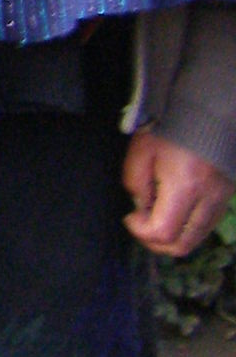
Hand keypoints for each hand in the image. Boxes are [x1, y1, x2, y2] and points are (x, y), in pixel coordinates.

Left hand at [123, 128, 233, 261]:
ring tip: (156, 218)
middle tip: (141, 226)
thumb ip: (136, 183)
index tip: (130, 216)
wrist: (208, 111)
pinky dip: (189, 227)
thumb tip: (140, 208)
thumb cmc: (171, 127)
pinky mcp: (228, 195)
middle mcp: (208, 198)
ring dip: (173, 237)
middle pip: (183, 244)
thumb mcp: (142, 151)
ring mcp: (222, 199)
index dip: (140, 232)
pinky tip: (175, 211)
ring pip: (197, 237)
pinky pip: (208, 224)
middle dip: (156, 243)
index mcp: (184, 186)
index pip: (163, 231)